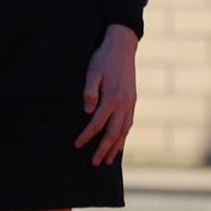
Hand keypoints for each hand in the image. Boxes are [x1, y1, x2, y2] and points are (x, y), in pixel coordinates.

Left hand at [74, 24, 139, 165]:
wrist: (123, 46)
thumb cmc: (103, 58)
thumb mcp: (92, 71)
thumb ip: (90, 91)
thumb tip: (88, 111)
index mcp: (112, 97)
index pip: (98, 123)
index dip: (87, 135)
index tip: (77, 144)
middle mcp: (124, 103)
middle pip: (114, 133)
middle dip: (104, 149)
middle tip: (95, 163)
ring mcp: (130, 103)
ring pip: (124, 131)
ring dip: (116, 147)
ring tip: (108, 159)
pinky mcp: (133, 100)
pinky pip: (129, 123)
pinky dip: (124, 135)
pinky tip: (119, 143)